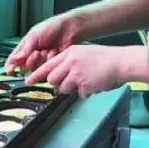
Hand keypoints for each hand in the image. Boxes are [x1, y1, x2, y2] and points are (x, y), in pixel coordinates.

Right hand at [5, 13, 83, 72]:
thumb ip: (24, 49)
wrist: (70, 28)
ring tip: (47, 51)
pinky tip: (55, 52)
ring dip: (41, 60)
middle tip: (37, 53)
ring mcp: (43, 59)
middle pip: (25, 66)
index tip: (10, 71)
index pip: (15, 59)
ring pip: (36, 69)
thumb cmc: (52, 27)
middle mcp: (33, 54)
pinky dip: (51, 60)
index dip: (11, 66)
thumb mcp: (35, 35)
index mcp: (26, 46)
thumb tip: (14, 60)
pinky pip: (48, 68)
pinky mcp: (52, 64)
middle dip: (31, 61)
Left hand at [26, 45, 142, 98]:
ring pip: (63, 88)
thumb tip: (60, 75)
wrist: (120, 62)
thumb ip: (70, 62)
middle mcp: (70, 62)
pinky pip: (79, 94)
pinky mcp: (83, 85)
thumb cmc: (106, 58)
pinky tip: (94, 84)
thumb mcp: (84, 53)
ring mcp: (76, 74)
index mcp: (70, 53)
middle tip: (69, 82)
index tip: (28, 81)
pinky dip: (86, 92)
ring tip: (85, 82)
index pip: (48, 65)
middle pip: (52, 79)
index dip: (36, 75)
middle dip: (58, 84)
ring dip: (73, 88)